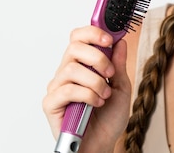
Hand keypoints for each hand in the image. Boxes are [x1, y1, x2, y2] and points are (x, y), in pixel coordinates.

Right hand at [43, 26, 131, 152]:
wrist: (102, 144)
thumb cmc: (109, 118)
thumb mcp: (121, 87)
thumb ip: (119, 64)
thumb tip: (119, 42)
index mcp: (83, 65)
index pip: (79, 37)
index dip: (92, 32)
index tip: (109, 38)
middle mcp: (67, 73)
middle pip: (73, 47)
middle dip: (97, 57)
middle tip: (110, 73)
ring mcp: (58, 88)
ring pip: (71, 69)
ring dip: (95, 81)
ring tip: (105, 95)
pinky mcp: (51, 103)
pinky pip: (66, 90)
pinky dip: (87, 95)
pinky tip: (95, 103)